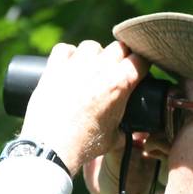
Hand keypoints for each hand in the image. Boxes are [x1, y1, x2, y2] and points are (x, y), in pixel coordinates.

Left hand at [18, 40, 148, 174]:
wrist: (51, 147)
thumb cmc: (83, 144)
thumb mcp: (113, 138)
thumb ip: (127, 129)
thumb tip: (136, 131)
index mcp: (119, 83)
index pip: (140, 59)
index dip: (141, 65)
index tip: (137, 71)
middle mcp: (99, 69)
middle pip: (119, 47)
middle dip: (120, 57)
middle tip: (115, 71)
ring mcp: (75, 65)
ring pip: (91, 46)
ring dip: (94, 55)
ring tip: (90, 70)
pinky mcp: (54, 68)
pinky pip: (64, 49)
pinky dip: (68, 55)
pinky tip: (69, 66)